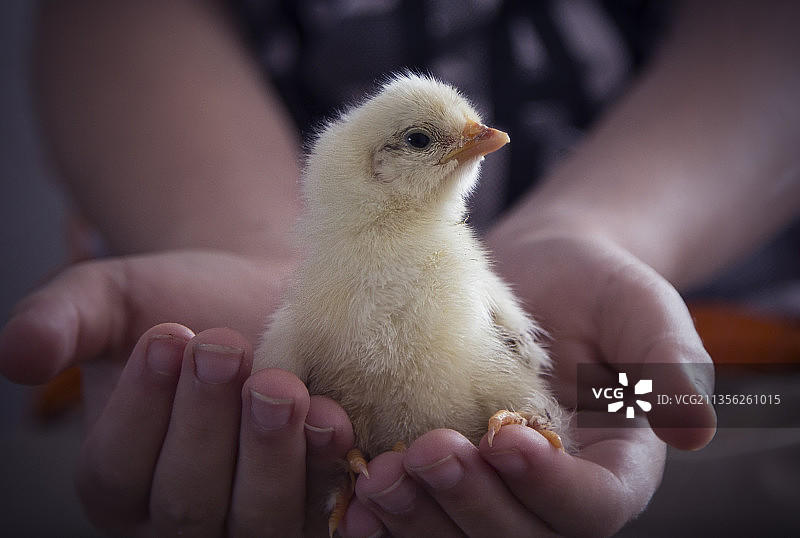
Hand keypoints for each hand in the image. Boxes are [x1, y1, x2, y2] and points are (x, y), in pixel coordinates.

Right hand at [0, 250, 351, 535]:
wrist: (261, 296)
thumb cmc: (181, 301)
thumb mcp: (110, 299)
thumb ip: (61, 322)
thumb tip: (16, 354)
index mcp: (119, 480)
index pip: (117, 474)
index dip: (140, 411)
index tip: (168, 338)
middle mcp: (181, 517)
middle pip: (186, 507)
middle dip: (205, 428)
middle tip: (224, 349)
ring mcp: (254, 516)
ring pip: (256, 519)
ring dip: (269, 455)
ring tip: (279, 387)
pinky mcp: (318, 500)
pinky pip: (325, 507)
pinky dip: (329, 470)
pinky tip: (332, 420)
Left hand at [337, 233, 715, 536]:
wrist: (536, 273)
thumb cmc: (596, 286)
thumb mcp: (641, 310)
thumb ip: (669, 365)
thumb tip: (695, 431)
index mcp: (613, 469)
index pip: (592, 507)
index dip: (550, 487)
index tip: (505, 436)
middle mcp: (551, 495)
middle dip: (473, 504)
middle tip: (429, 452)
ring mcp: (495, 490)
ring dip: (421, 518)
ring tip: (382, 475)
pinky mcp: (446, 474)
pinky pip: (421, 515)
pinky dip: (387, 518)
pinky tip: (354, 496)